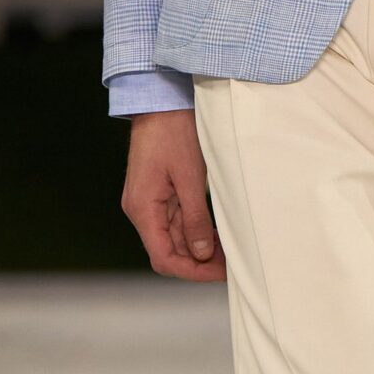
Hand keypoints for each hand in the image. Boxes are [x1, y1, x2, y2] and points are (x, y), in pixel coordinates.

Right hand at [123, 110, 226, 281]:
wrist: (161, 101)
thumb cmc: (173, 132)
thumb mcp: (190, 177)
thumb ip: (194, 219)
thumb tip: (201, 254)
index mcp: (143, 209)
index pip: (163, 258)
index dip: (192, 271)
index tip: (220, 273)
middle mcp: (141, 210)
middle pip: (168, 251)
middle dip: (199, 262)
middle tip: (232, 262)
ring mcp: (149, 202)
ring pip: (173, 238)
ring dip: (199, 247)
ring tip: (229, 248)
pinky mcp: (158, 193)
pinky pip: (176, 221)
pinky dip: (195, 230)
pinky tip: (216, 232)